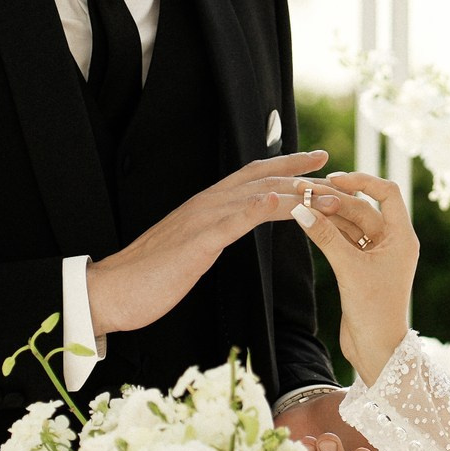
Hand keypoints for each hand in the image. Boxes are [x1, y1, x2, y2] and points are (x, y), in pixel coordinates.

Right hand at [87, 151, 330, 338]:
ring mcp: (201, 220)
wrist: (112, 291)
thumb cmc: (150, 276)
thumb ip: (213, 232)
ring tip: (327, 193)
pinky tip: (277, 201)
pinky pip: (231, 221)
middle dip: (303, 174)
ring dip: (296, 193)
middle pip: (263, 178)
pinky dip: (256, 209)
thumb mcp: (192, 247)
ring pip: (256, 195)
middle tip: (337, 171)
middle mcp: (207, 203)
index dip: (287, 165)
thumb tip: (233, 228)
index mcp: (207, 205)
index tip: (318, 159)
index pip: (253, 175)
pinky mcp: (196, 242)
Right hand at [291, 171, 415, 382]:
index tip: (333, 179)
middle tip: (305, 193)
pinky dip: (328, 231)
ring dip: (329, 215)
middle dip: (336, 200)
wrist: (376, 349)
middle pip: (363, 208)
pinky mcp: (362, 268)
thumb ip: (326, 237)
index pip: (387, 193)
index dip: (362, 180)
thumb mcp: (349, 268)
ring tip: (302, 204)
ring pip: (351, 224)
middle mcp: (393, 242)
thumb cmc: (373, 310)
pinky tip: (308, 223)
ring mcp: (377, 255)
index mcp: (402, 237)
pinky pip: (345, 240)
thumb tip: (301, 209)